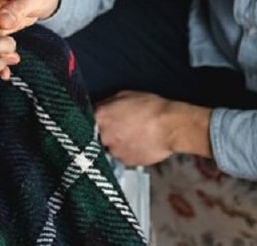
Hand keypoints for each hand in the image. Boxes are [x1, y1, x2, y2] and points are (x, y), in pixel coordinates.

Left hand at [94, 91, 212, 165]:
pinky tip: (137, 143)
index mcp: (101, 116)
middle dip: (105, 133)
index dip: (92, 121)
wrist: (170, 127)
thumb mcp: (125, 95)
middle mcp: (104, 136)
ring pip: (109, 148)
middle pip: (95, 136)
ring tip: (132, 136)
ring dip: (116, 143)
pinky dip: (127, 152)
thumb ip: (107, 103)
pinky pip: (121, 157)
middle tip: (119, 128)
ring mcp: (114, 151)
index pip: (85, 120)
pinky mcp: (126, 162)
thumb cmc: (151, 108)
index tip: (96, 121)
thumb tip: (100, 108)